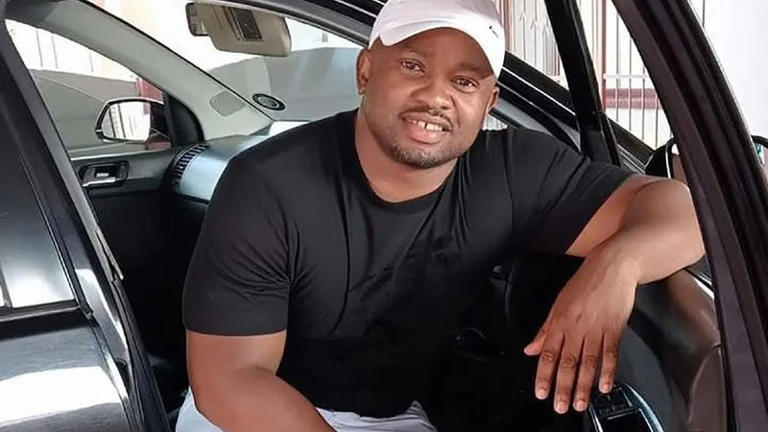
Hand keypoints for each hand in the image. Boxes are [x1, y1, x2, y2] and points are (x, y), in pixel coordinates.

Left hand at [523, 253, 637, 413]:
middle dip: (563, 387)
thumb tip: (531, 349)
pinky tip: (604, 386)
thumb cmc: (584, 284)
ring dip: (583, 385)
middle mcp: (576, 328)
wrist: (611, 267)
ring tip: (579, 403)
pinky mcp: (614, 329)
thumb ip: (545, 330)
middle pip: (567, 362)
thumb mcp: (558, 304)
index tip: (541, 392)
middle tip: (560, 407)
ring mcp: (596, 329)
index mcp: (559, 322)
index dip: (544, 375)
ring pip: (587, 362)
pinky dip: (608, 371)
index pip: (548, 354)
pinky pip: (610, 354)